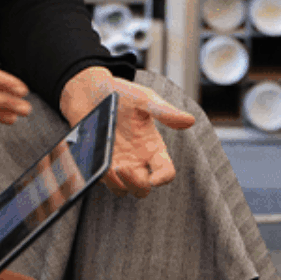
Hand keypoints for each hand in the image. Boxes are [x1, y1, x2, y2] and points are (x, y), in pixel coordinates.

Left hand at [60, 67, 194, 197]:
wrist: (90, 90)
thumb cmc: (121, 93)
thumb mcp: (143, 99)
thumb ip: (164, 111)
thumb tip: (190, 120)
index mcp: (152, 147)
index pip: (166, 171)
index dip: (163, 178)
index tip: (154, 178)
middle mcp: (137, 159)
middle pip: (143, 188)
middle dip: (136, 184)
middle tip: (122, 167)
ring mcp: (118, 163)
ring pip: (123, 189)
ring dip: (118, 184)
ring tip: (109, 168)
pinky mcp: (100, 164)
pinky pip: (102, 181)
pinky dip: (101, 178)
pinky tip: (97, 166)